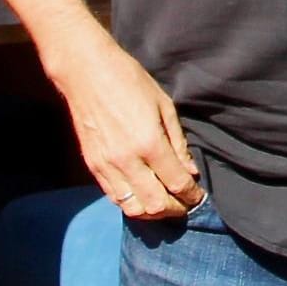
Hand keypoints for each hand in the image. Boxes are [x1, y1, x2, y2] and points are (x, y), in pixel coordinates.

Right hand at [48, 29, 200, 218]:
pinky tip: (143, 196)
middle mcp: (127, 160)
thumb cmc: (130, 82)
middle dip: (176, 209)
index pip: (176, 182)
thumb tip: (190, 171)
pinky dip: (132, 203)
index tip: (199, 197)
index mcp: (149, 143)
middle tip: (186, 205)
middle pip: (155, 204)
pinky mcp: (92, 167)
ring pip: (132, 208)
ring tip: (166, 205)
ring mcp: (106, 166)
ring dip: (153, 212)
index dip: (192, 195)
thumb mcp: (164, 106)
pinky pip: (114, 197)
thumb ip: (178, 142)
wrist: (87, 74)